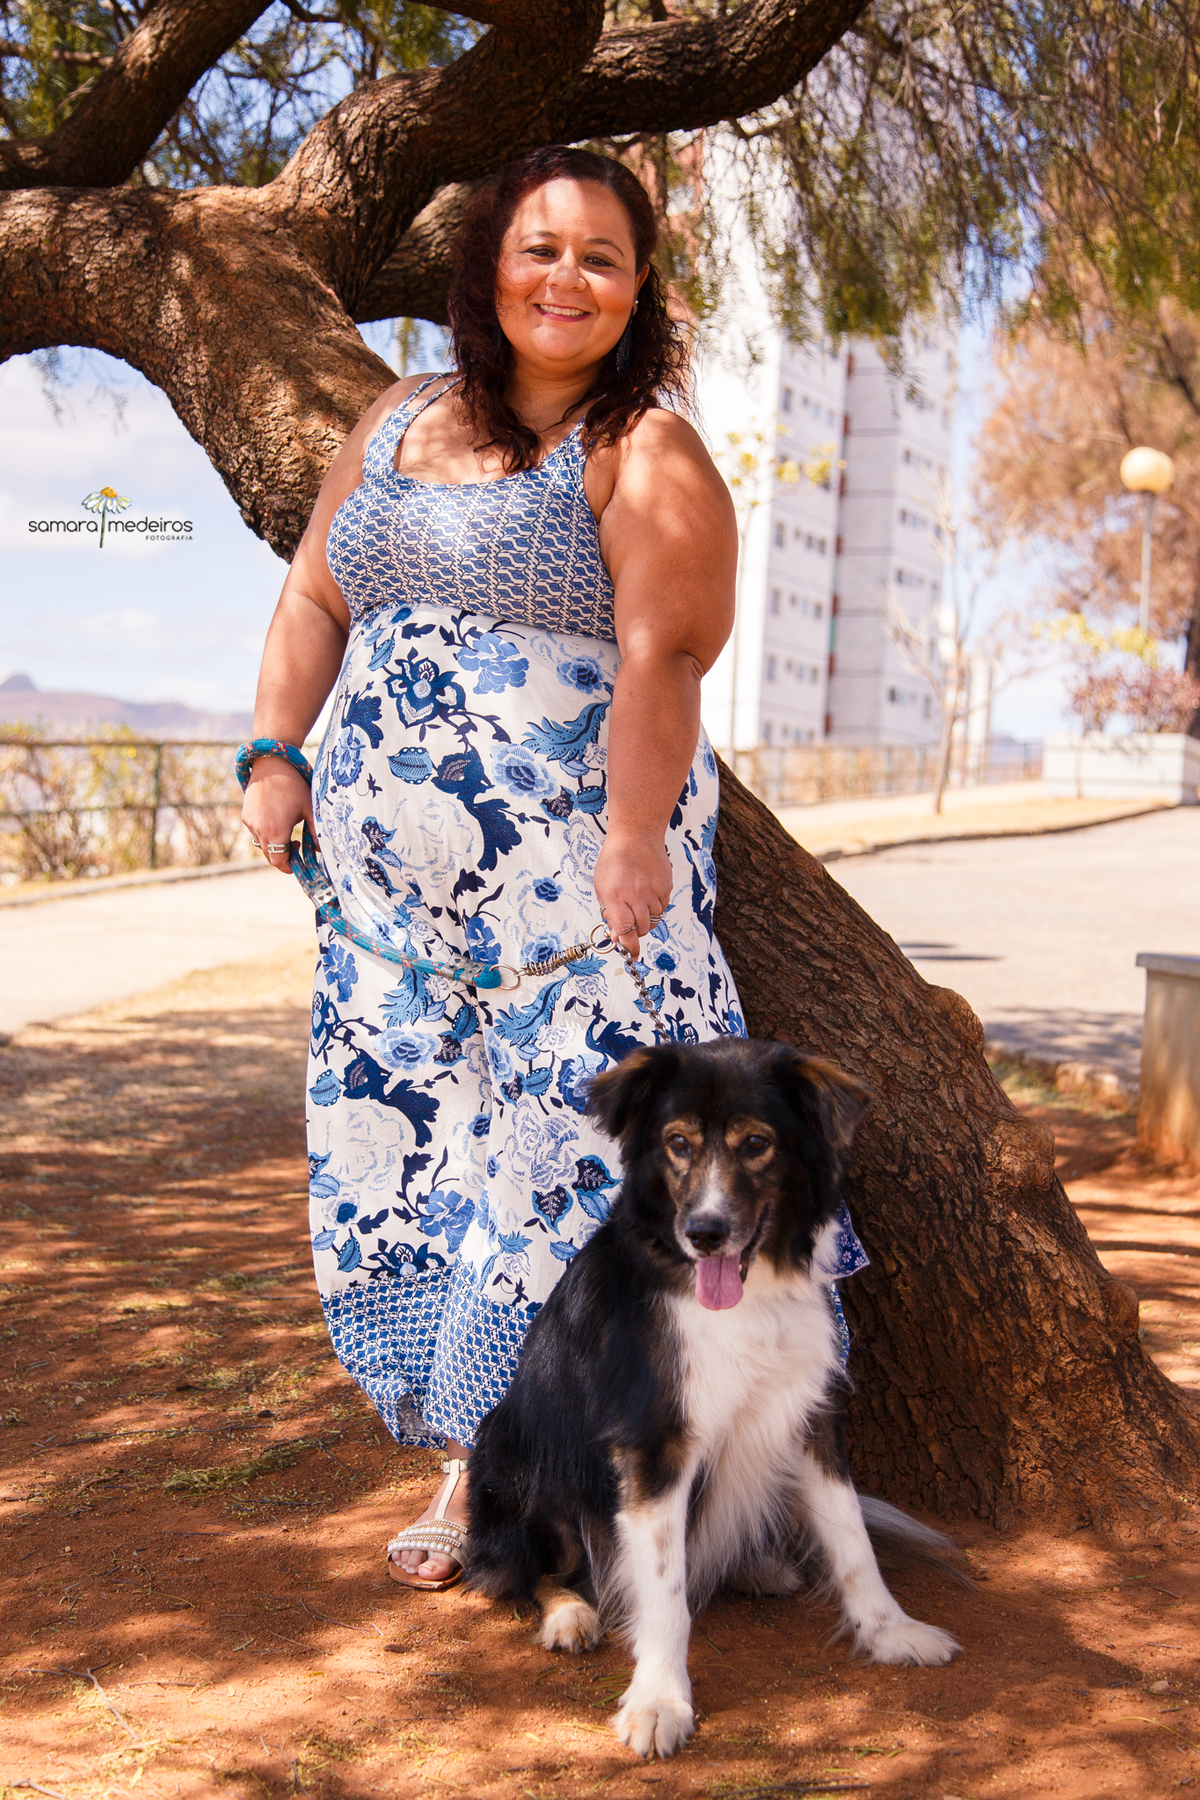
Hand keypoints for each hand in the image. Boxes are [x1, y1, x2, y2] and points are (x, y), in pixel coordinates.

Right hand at [240, 758, 315, 871]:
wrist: (271, 763)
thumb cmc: (293, 785)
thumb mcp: (309, 808)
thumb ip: (316, 831)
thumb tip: (323, 848)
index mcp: (275, 831)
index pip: (279, 862)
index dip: (289, 867)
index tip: (298, 862)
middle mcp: (259, 830)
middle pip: (270, 855)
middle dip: (282, 855)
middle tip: (296, 845)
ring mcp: (250, 823)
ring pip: (262, 844)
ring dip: (274, 843)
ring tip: (287, 829)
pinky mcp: (245, 815)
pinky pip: (255, 831)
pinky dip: (265, 832)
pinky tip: (276, 818)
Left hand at [594, 832, 671, 960]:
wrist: (636, 835)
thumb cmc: (614, 860)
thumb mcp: (602, 887)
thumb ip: (609, 913)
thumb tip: (617, 937)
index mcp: (616, 895)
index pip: (625, 930)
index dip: (629, 946)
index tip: (632, 955)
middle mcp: (636, 894)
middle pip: (642, 928)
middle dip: (636, 931)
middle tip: (630, 921)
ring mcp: (653, 890)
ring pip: (654, 920)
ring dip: (646, 920)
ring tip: (637, 904)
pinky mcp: (666, 886)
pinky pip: (663, 907)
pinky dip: (655, 908)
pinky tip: (647, 894)